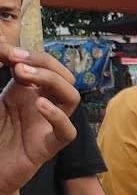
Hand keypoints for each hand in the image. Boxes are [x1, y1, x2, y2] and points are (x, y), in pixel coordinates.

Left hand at [0, 43, 80, 194]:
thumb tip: (3, 48)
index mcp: (26, 91)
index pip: (42, 64)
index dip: (28, 53)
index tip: (4, 49)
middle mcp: (42, 104)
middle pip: (63, 75)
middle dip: (43, 62)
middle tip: (15, 60)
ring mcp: (47, 125)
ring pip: (71, 96)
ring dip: (52, 80)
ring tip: (22, 75)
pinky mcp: (48, 147)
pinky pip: (66, 131)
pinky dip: (57, 117)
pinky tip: (40, 105)